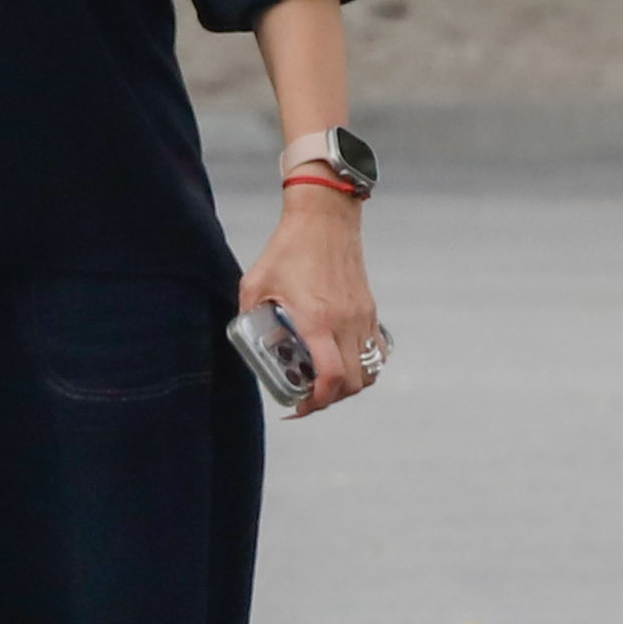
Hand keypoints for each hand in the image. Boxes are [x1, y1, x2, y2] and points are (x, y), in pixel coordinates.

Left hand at [237, 185, 378, 416]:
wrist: (325, 218)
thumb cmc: (289, 247)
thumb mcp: (255, 282)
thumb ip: (248, 312)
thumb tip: (246, 336)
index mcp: (318, 321)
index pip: (332, 378)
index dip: (317, 402)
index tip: (298, 405)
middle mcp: (346, 323)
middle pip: (353, 383)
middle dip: (330, 399)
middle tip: (307, 397)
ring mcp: (363, 317)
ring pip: (369, 371)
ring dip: (349, 386)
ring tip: (325, 382)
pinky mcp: (370, 310)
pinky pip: (377, 352)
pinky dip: (365, 366)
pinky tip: (344, 361)